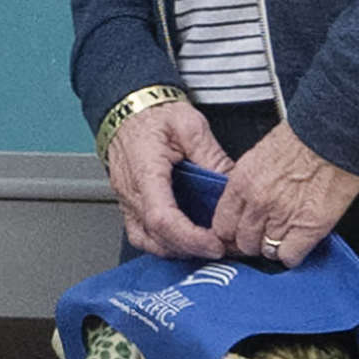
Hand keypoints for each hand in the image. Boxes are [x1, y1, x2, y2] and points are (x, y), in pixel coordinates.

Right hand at [100, 95, 228, 261]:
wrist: (128, 109)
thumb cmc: (155, 115)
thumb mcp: (190, 125)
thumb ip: (211, 155)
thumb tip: (232, 184)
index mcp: (145, 169)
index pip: (162, 217)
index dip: (189, 237)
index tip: (215, 243)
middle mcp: (130, 190)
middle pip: (155, 236)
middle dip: (190, 248)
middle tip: (222, 247)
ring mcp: (125, 200)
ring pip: (147, 241)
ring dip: (176, 249)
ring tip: (204, 245)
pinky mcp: (128, 204)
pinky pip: (141, 235)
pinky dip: (163, 244)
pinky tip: (184, 240)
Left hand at [206, 125, 358, 269]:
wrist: (333, 137)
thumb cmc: (302, 140)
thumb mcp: (258, 157)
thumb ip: (247, 184)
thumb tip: (243, 205)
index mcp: (242, 183)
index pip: (221, 225)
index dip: (230, 234)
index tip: (237, 235)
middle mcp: (258, 203)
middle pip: (242, 242)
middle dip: (251, 242)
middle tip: (262, 237)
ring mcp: (282, 218)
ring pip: (265, 252)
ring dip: (272, 248)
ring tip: (282, 237)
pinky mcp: (308, 228)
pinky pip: (290, 256)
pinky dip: (292, 255)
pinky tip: (297, 244)